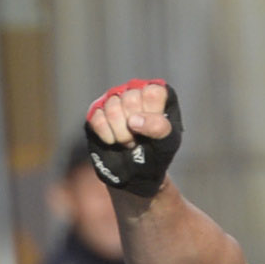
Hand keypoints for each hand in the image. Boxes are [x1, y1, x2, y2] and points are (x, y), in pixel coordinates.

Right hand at [81, 79, 178, 196]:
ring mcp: (114, 100)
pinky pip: (97, 119)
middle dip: (135, 127)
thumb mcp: (168, 142)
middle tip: (139, 138)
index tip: (155, 129)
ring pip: (112, 108)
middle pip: (130, 99)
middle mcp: (134, 91)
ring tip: (128, 141)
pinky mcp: (96, 112)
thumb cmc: (157, 152)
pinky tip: (113, 141)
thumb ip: (159, 127)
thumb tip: (133, 120)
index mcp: (157, 93)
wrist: (136, 172)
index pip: (152, 93)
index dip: (152, 115)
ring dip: (121, 133)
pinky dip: (107, 136)